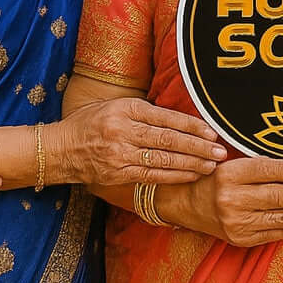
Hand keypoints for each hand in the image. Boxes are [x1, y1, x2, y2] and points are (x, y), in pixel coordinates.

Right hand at [56, 97, 226, 186]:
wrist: (61, 149)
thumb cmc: (92, 122)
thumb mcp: (116, 106)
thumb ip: (145, 111)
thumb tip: (182, 118)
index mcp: (126, 109)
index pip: (166, 117)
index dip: (192, 125)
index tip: (212, 131)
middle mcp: (124, 131)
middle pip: (169, 139)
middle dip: (198, 147)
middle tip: (220, 151)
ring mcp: (120, 154)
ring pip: (163, 160)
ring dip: (191, 164)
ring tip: (212, 165)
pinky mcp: (118, 174)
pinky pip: (152, 176)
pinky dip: (174, 177)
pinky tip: (191, 175)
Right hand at [171, 157, 282, 246]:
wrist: (186, 203)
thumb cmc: (216, 179)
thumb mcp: (235, 163)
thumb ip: (265, 167)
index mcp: (231, 173)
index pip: (274, 171)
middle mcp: (232, 198)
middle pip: (281, 196)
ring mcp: (236, 221)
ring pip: (281, 218)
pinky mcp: (240, 239)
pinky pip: (275, 234)